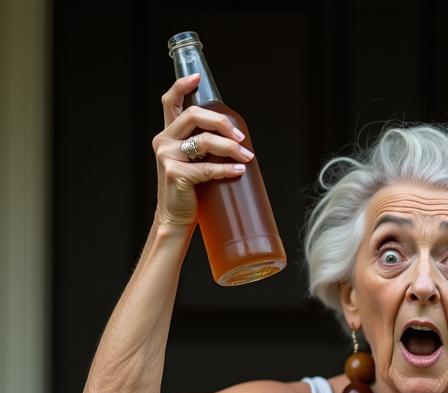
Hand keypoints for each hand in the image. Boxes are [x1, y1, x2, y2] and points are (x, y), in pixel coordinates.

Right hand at [151, 71, 251, 230]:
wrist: (175, 220)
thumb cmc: (188, 192)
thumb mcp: (191, 163)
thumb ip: (200, 147)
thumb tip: (234, 138)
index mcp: (167, 135)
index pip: (169, 102)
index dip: (182, 86)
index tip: (197, 78)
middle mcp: (163, 141)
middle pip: (193, 116)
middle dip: (221, 122)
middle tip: (240, 136)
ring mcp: (167, 157)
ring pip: (204, 141)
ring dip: (230, 147)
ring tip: (246, 156)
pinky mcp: (175, 174)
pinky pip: (207, 168)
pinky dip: (226, 170)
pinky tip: (239, 171)